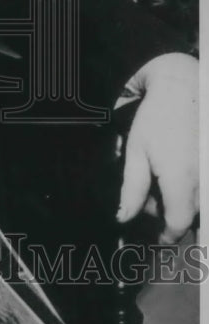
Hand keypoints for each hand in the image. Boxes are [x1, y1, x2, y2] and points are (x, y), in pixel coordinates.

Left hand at [117, 53, 198, 242]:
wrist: (184, 87)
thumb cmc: (156, 118)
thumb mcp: (136, 152)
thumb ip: (131, 189)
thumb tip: (124, 218)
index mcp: (180, 180)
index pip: (178, 224)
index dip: (167, 234)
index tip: (158, 236)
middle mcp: (204, 180)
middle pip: (191, 214)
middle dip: (171, 211)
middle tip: (154, 193)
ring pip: (202, 201)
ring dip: (185, 198)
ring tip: (168, 177)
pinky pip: (208, 186)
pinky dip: (196, 186)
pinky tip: (183, 168)